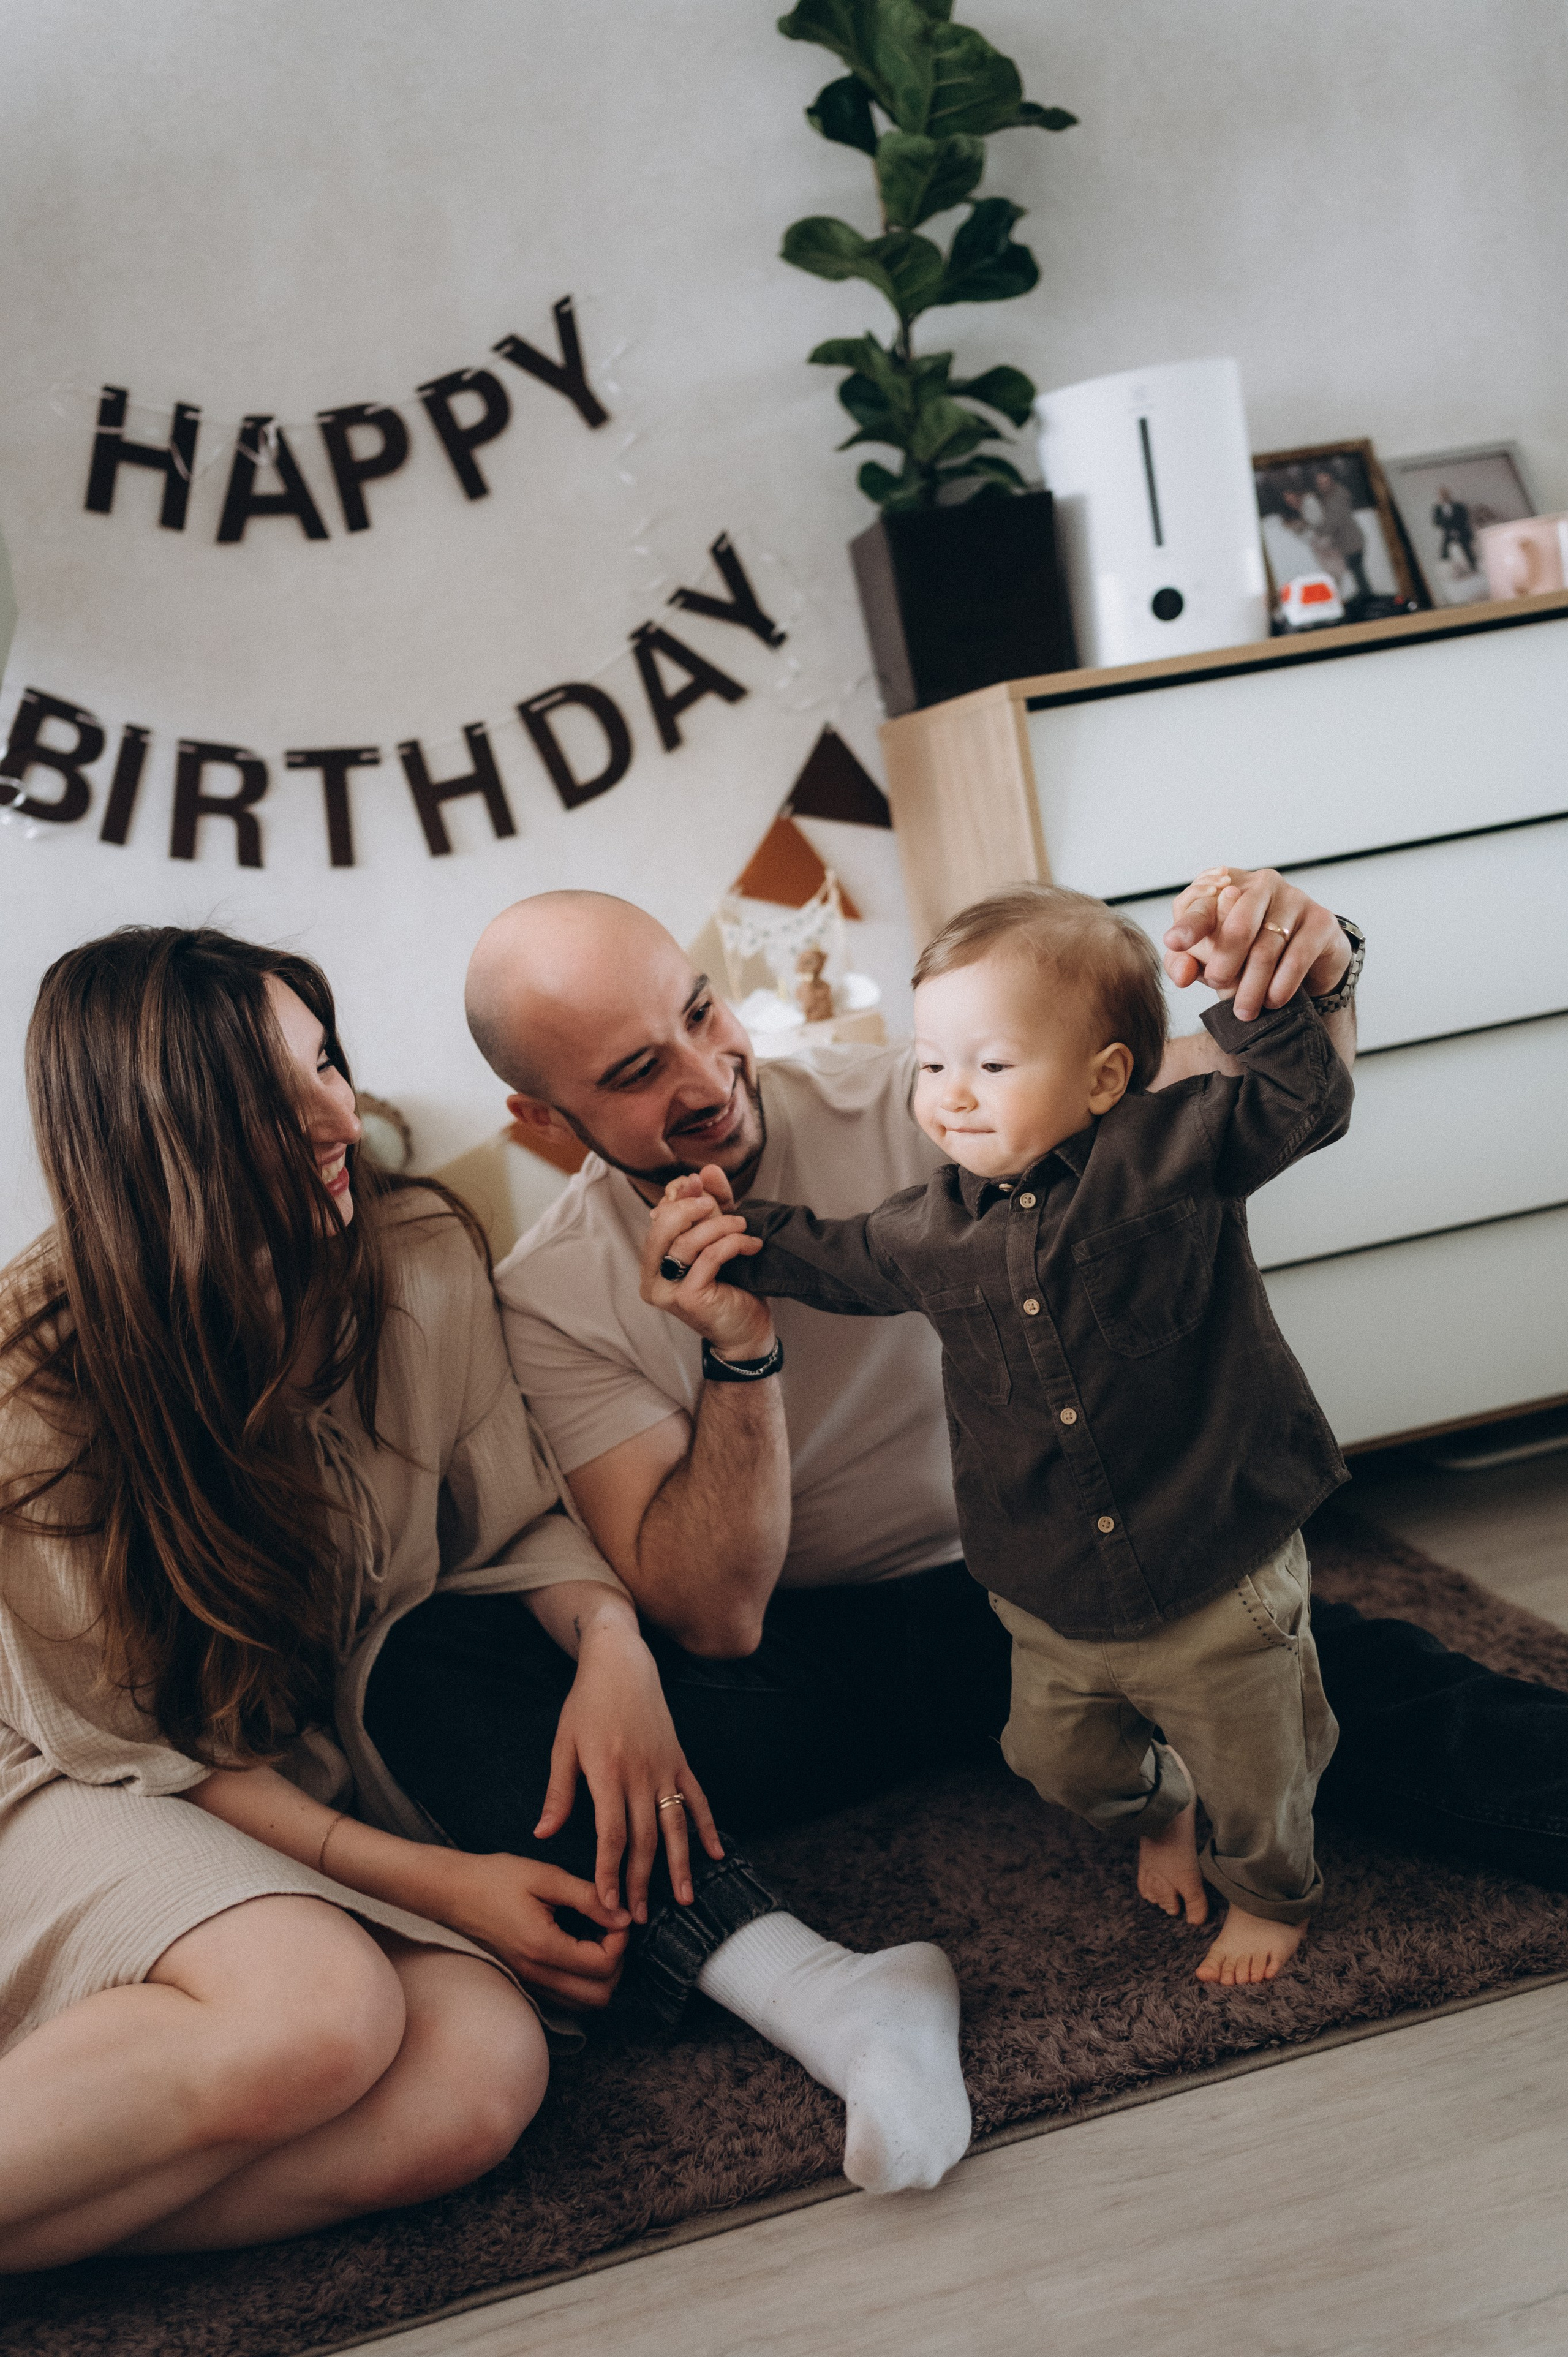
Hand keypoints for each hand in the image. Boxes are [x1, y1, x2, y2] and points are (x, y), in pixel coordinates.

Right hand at [440, 1848, 632, 2011]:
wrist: (451, 1892)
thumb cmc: (494, 1879)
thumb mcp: (546, 1877)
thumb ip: (589, 1897)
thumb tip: (624, 1916)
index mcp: (543, 1947)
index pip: (604, 1965)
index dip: (621, 1940)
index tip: (614, 1914)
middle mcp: (536, 1975)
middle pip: (600, 1996)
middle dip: (616, 1963)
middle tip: (609, 1929)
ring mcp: (528, 1984)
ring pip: (584, 2004)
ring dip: (600, 1975)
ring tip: (594, 1937)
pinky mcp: (524, 1982)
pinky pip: (565, 1999)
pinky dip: (581, 1980)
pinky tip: (576, 1947)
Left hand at [536, 1604, 724, 1922]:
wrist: (621, 1662)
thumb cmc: (586, 1703)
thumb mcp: (564, 1744)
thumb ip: (559, 1792)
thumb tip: (543, 1834)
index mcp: (607, 1773)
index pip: (611, 1836)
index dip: (610, 1873)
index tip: (608, 1904)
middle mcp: (640, 1775)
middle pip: (644, 1840)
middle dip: (641, 1883)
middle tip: (636, 1919)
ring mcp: (665, 1768)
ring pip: (675, 1826)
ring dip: (679, 1865)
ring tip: (684, 1900)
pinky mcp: (680, 1760)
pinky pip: (698, 1799)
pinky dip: (707, 1827)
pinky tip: (715, 1854)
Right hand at [640, 1167, 771, 1358]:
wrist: (747, 1330)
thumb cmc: (733, 1285)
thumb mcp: (720, 1237)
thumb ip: (712, 1205)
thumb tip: (704, 1171)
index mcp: (653, 1260)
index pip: (657, 1216)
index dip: (677, 1195)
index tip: (700, 1183)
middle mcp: (651, 1276)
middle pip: (661, 1226)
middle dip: (690, 1207)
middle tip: (715, 1203)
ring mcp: (666, 1290)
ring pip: (686, 1241)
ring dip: (720, 1226)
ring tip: (743, 1226)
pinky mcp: (687, 1299)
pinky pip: (708, 1258)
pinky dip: (732, 1244)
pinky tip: (752, 1245)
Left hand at [1164, 866, 1350, 1021]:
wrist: (1306, 958)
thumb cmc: (1246, 953)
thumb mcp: (1209, 956)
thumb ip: (1186, 962)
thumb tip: (1180, 976)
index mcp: (1225, 886)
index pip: (1202, 904)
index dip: (1189, 925)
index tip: (1174, 943)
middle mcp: (1261, 884)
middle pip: (1238, 925)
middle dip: (1225, 962)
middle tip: (1218, 986)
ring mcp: (1294, 898)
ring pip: (1267, 947)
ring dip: (1252, 985)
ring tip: (1244, 1010)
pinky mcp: (1320, 919)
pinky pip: (1298, 955)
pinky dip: (1282, 984)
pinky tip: (1273, 1000)